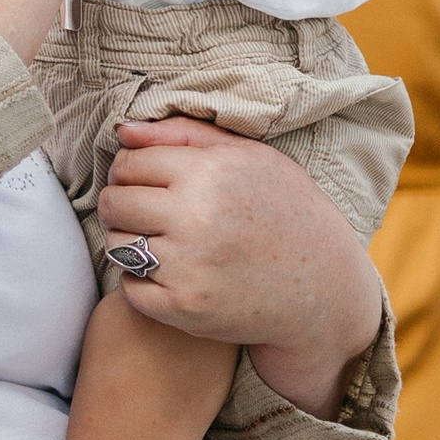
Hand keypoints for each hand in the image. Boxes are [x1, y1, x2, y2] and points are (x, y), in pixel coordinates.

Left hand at [96, 115, 382, 403]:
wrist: (324, 286)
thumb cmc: (286, 210)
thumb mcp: (249, 157)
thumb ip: (183, 135)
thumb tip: (122, 130)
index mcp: (209, 172)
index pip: (128, 163)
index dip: (129, 169)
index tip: (142, 180)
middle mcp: (195, 217)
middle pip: (115, 203)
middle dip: (120, 204)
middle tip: (142, 212)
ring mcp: (188, 267)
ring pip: (116, 246)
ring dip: (126, 242)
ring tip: (153, 240)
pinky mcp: (186, 308)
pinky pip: (130, 289)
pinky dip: (140, 282)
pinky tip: (164, 272)